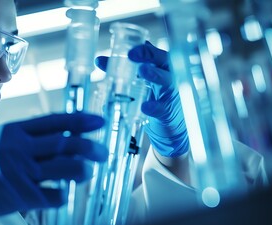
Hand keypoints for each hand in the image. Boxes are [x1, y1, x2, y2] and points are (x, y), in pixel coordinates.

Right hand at [0, 113, 106, 224]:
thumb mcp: (6, 140)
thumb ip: (33, 135)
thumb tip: (71, 133)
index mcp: (15, 131)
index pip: (54, 122)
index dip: (80, 121)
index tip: (100, 122)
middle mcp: (17, 149)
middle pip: (63, 144)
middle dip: (90, 147)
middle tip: (103, 152)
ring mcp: (19, 173)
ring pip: (63, 168)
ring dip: (83, 170)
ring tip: (89, 171)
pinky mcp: (21, 196)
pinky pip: (54, 195)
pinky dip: (64, 194)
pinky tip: (66, 192)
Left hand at [95, 41, 188, 157]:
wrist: (167, 128)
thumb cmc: (153, 100)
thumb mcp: (138, 84)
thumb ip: (122, 72)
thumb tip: (100, 60)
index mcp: (160, 67)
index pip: (152, 52)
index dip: (142, 48)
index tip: (128, 48)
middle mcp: (168, 76)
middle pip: (163, 60)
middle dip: (149, 55)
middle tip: (132, 55)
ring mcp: (171, 94)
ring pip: (167, 80)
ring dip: (154, 74)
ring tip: (143, 71)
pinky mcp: (169, 112)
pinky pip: (162, 108)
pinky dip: (154, 106)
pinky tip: (145, 106)